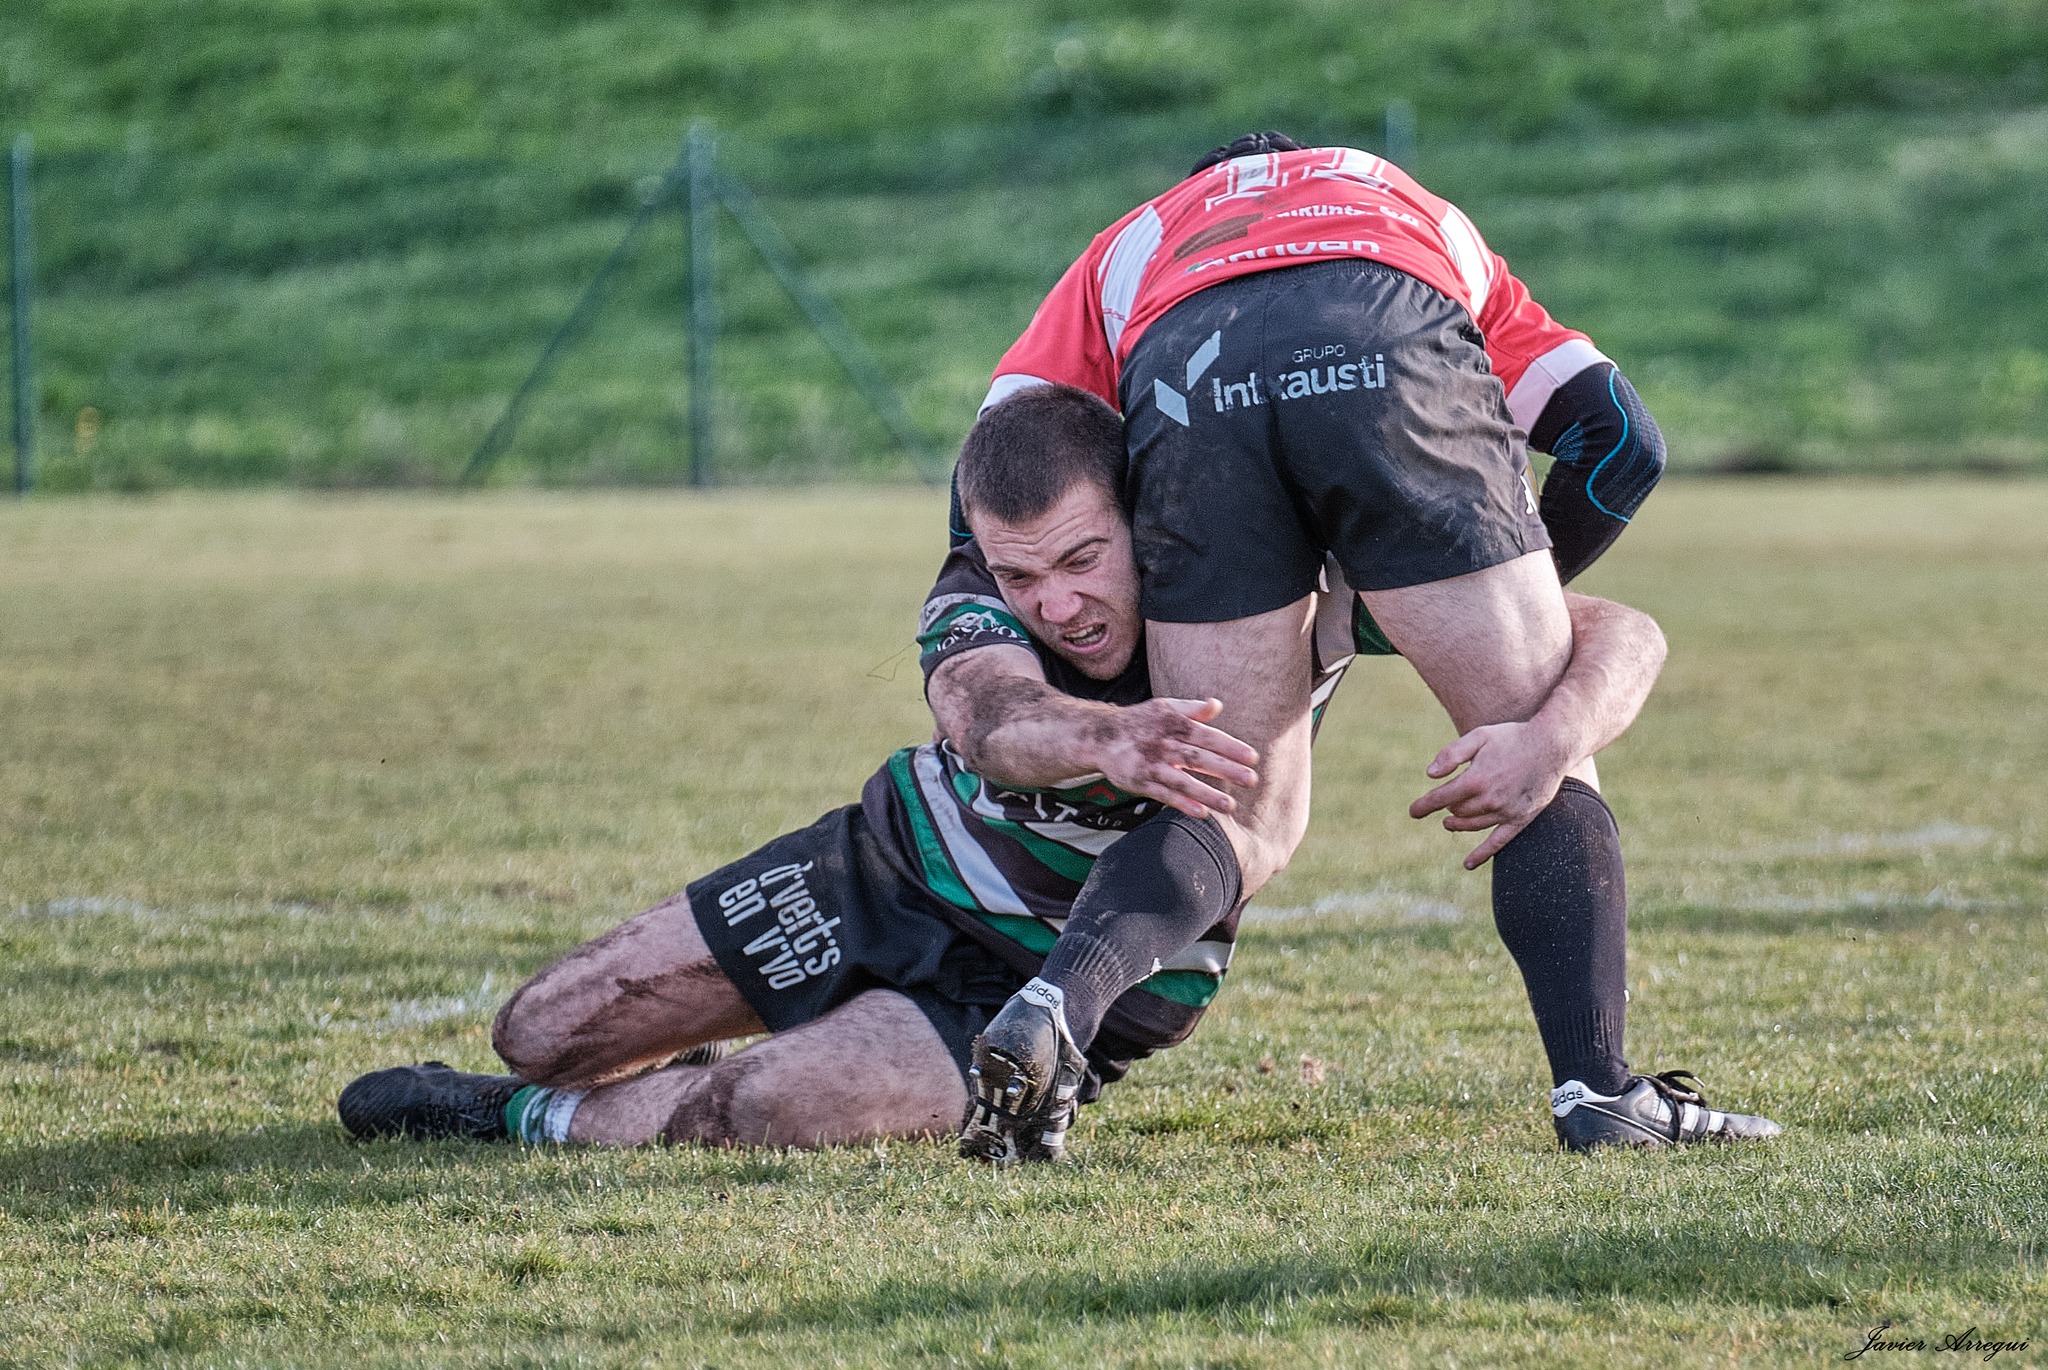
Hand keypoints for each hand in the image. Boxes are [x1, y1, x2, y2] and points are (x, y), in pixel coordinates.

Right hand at [1090, 697, 1258, 819]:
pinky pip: (1164, 795)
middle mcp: (1163, 744)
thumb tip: (1217, 705)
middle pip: (1198, 758)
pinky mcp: (1140, 783)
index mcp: (1174, 724)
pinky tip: (1201, 813)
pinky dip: (1182, 804)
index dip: (1230, 747)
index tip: (1252, 758)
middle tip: (1251, 780)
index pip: (1207, 736)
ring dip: (1206, 793)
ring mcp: (1151, 765)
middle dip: (1225, 769)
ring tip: (1230, 805)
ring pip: (1182, 780)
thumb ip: (1192, 709)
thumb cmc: (1140, 722)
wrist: (1100, 736)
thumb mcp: (1164, 708)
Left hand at [1409, 721, 1573, 869]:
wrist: (1552, 745)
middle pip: (1457, 811)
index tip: (1413, 811)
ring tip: (1449, 822)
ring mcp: (1505, 812)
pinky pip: (1498, 843)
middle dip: (1447, 806)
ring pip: (1472, 825)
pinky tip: (1468, 864)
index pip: (1440, 799)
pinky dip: (1482, 854)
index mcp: (1475, 780)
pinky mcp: (1520, 819)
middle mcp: (1489, 800)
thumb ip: (1452, 755)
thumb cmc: (1512, 737)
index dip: (1423, 806)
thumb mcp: (1478, 736)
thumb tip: (1430, 775)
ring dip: (1458, 824)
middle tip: (1446, 800)